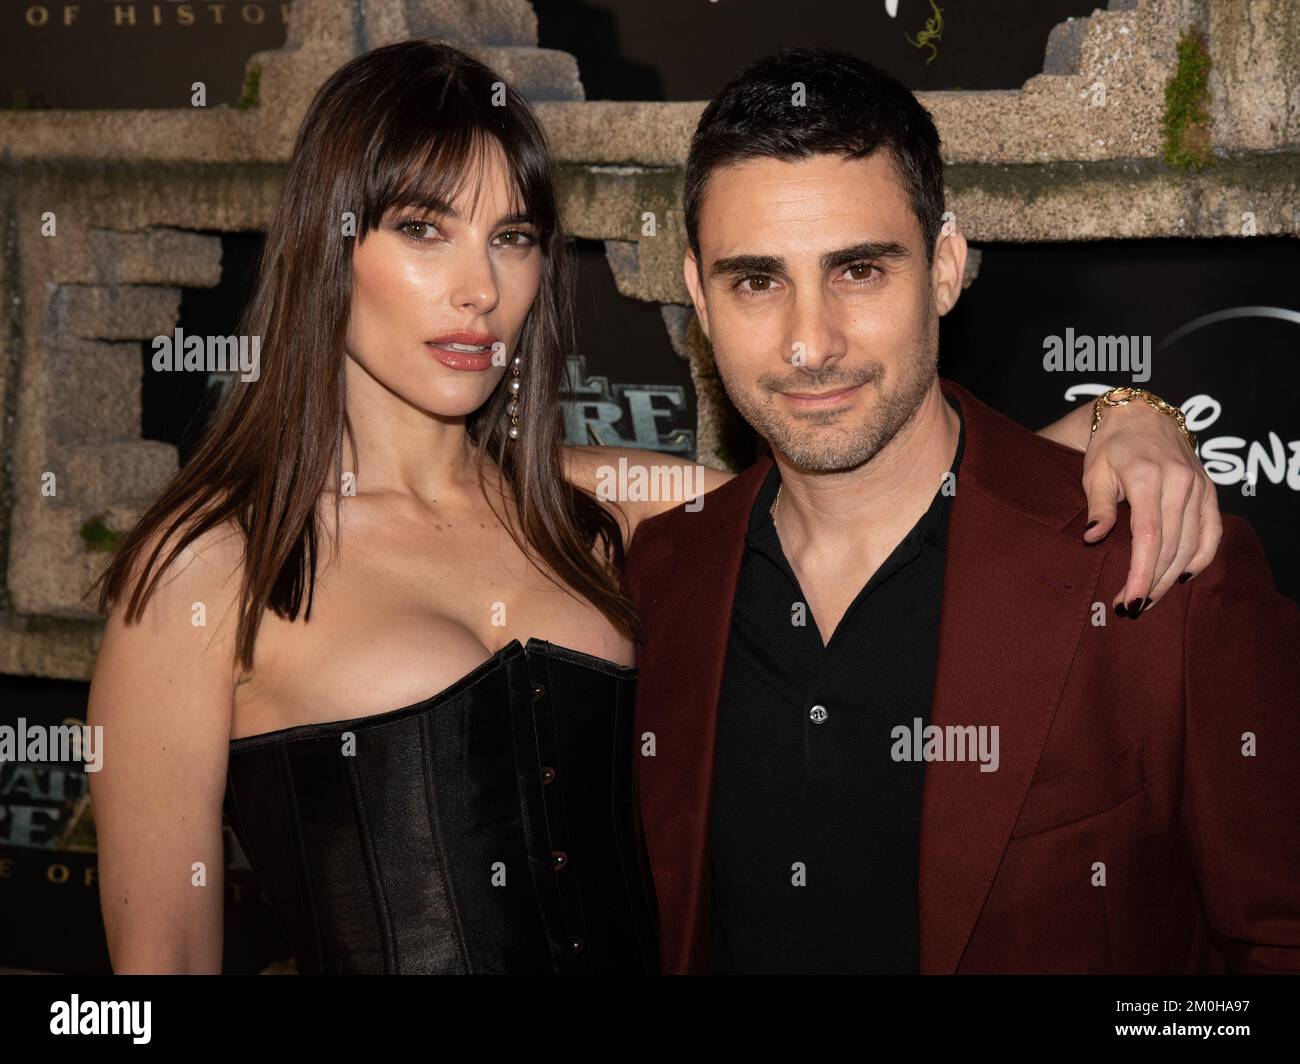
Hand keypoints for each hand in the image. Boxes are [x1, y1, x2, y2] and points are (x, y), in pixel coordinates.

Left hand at [1081, 399, 1221, 615]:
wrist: (1142, 416)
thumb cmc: (1111, 446)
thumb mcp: (1094, 472)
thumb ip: (1097, 507)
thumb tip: (1092, 538)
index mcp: (1147, 478)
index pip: (1149, 537)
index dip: (1140, 573)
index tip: (1129, 600)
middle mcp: (1179, 483)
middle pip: (1171, 547)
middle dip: (1152, 582)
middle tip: (1132, 607)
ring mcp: (1199, 487)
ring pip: (1192, 544)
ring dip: (1171, 576)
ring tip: (1150, 598)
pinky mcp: (1209, 490)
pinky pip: (1212, 532)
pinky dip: (1200, 558)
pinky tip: (1181, 576)